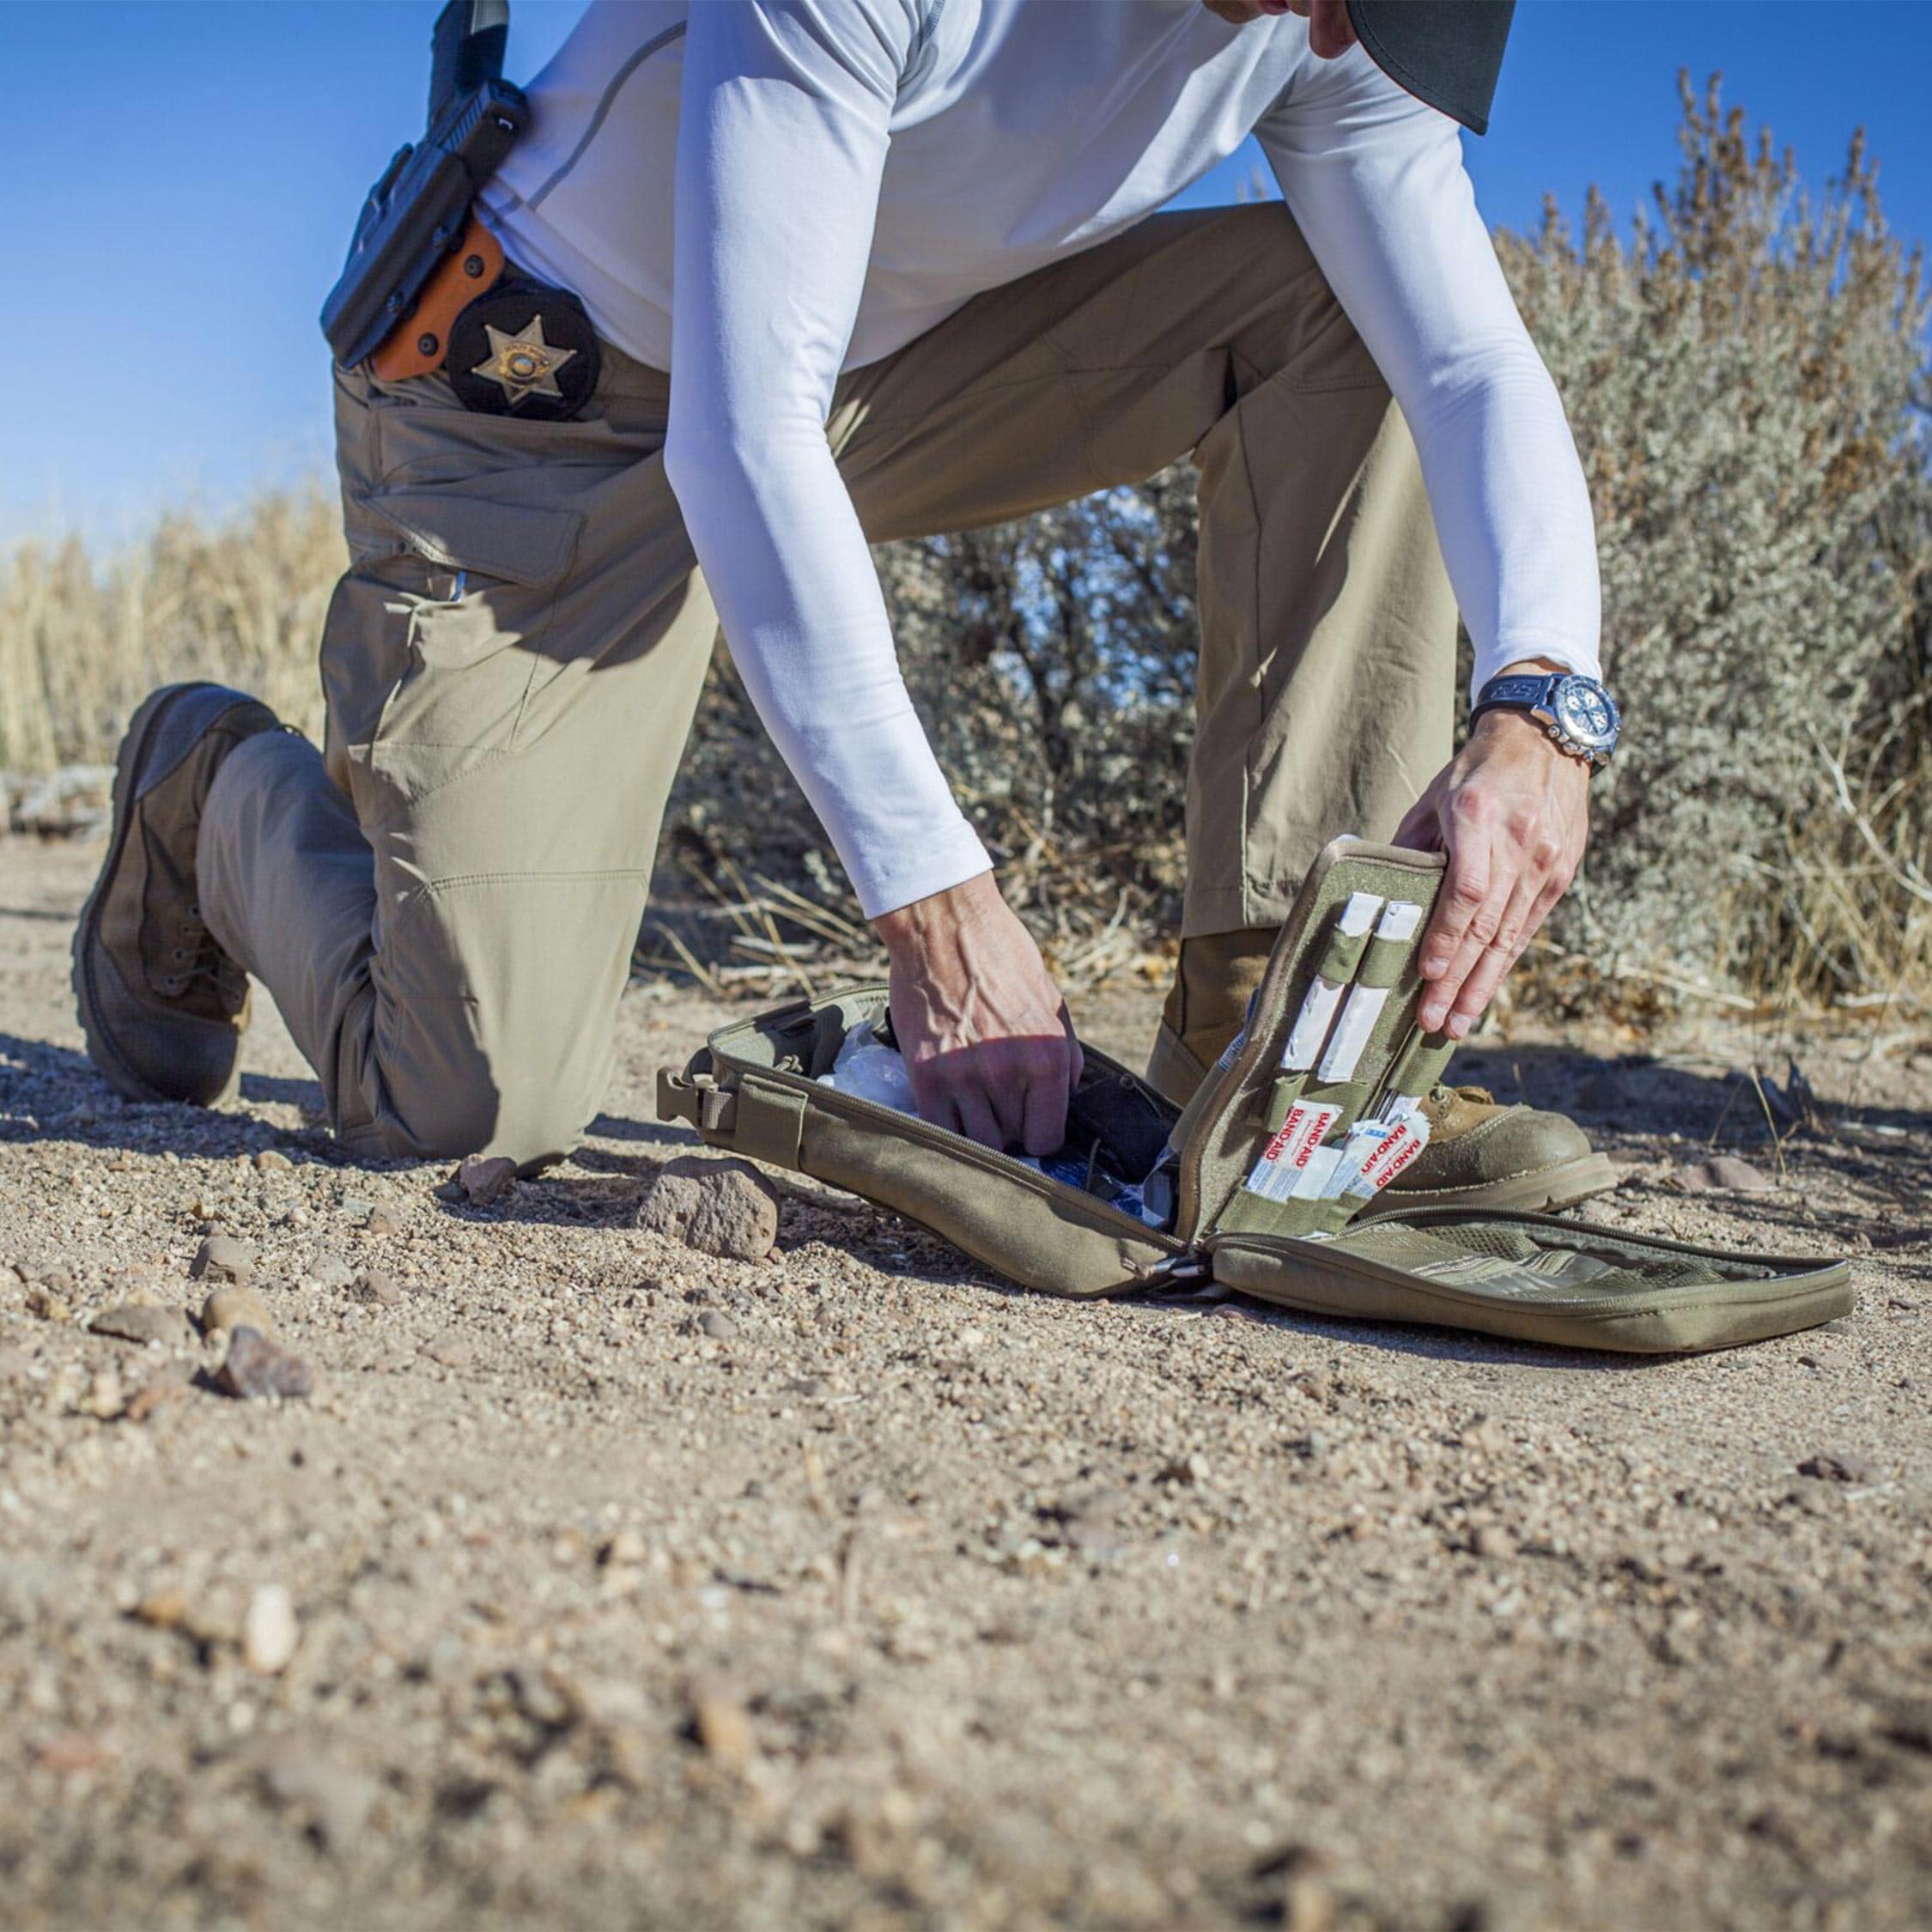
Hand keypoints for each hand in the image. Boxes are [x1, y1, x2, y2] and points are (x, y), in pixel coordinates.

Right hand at [873, 872, 1082, 1154]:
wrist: (944, 924)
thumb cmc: (1002, 957)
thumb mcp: (1052, 1002)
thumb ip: (1065, 1056)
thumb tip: (1065, 1098)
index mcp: (1046, 1056)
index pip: (1047, 1138)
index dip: (1038, 1135)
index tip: (1029, 1124)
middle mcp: (1007, 1072)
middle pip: (1009, 1141)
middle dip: (1007, 1127)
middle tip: (998, 1103)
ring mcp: (963, 1076)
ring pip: (975, 1141)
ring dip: (976, 1128)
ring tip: (973, 1100)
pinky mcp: (925, 1074)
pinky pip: (939, 1128)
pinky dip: (946, 1125)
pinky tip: (949, 1104)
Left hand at [1394, 702, 1591, 1039]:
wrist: (1546, 741)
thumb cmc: (1476, 772)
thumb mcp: (1434, 798)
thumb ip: (1411, 847)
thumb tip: (1382, 897)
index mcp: (1479, 817)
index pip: (1466, 891)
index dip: (1447, 936)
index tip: (1428, 974)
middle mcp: (1518, 844)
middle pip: (1488, 925)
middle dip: (1459, 980)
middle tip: (1435, 1021)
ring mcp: (1545, 862)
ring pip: (1510, 935)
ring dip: (1483, 985)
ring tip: (1458, 1023)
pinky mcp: (1560, 874)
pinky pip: (1528, 928)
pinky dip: (1504, 963)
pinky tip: (1486, 993)